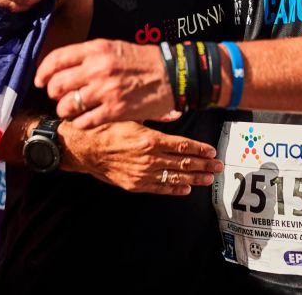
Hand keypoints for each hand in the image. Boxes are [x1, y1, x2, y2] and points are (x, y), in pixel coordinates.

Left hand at [35, 39, 174, 128]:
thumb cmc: (142, 61)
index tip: (40, 81)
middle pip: (56, 85)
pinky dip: (80, 122)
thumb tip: (60, 67)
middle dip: (52, 94)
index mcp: (96, 50)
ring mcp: (106, 91)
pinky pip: (84, 121)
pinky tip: (86, 119)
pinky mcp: (115, 111)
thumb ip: (87, 56)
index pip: (56, 60)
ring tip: (72, 110)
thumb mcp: (113, 47)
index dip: (42, 73)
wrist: (173, 75)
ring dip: (65, 111)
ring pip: (66, 106)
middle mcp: (98, 69)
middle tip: (59, 97)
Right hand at [61, 121, 222, 194]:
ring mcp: (142, 174)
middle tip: (219, 166)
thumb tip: (177, 111)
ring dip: (194, 179)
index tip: (212, 151)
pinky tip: (186, 189)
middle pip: (184, 163)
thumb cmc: (105, 127)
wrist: (82, 148)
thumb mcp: (130, 114)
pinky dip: (174, 189)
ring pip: (175, 178)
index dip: (200, 149)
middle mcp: (149, 159)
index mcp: (150, 140)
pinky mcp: (134, 185)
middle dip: (204, 165)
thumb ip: (156, 115)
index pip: (183, 145)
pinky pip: (159, 188)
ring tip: (209, 179)